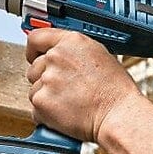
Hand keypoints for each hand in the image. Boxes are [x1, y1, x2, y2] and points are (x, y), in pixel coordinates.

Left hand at [25, 27, 141, 142]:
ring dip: (47, 98)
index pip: (37, 38)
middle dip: (45, 79)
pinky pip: (36, 109)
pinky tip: (66, 113)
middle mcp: (56, 57)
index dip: (34, 50)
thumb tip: (61, 53)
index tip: (34, 56)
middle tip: (66, 89)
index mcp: (72, 42)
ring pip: (35, 90)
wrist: (118, 114)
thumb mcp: (101, 55)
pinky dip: (47, 115)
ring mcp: (47, 79)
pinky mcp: (41, 102)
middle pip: (34, 67)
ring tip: (71, 102)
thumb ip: (75, 51)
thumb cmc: (116, 90)